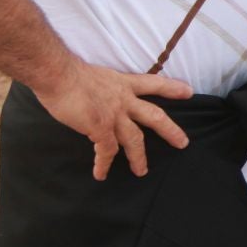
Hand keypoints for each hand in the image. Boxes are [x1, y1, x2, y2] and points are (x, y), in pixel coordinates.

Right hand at [34, 59, 192, 179]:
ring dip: (138, 157)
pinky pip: (106, 151)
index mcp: (123, 83)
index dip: (172, 88)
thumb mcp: (98, 76)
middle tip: (183, 143)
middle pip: (154, 116)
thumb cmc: (69, 72)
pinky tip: (101, 174)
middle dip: (170, 130)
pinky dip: (104, 163)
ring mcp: (114, 114)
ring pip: (134, 139)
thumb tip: (101, 99)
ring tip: (141, 171)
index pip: (154, 84)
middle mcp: (124, 99)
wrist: (58, 74)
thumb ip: (105, 89)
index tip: (188, 92)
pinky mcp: (100, 128)